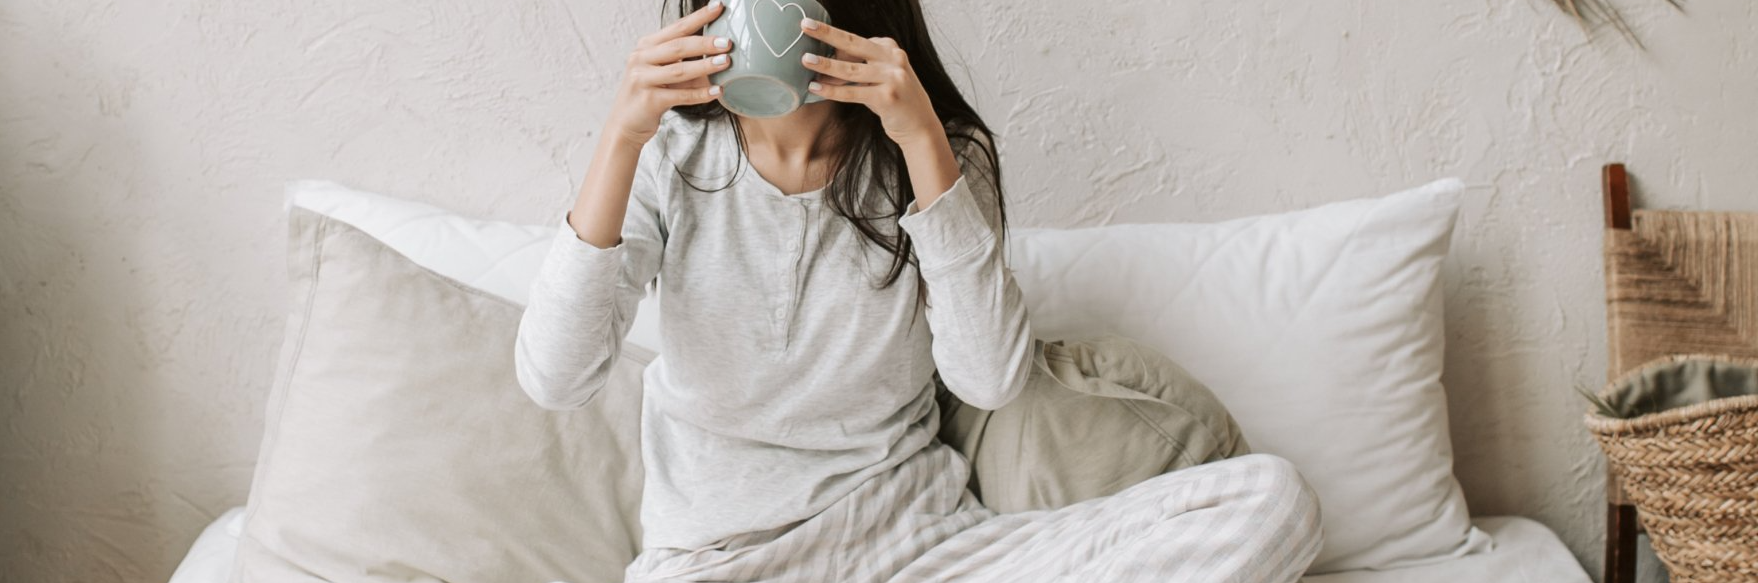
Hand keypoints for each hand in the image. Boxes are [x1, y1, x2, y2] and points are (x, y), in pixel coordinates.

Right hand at [605, 1, 733, 147]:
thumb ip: (684, 62)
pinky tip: (716, 91)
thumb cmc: (649, 94)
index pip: (677, 28)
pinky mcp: (649, 100)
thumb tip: (719, 55)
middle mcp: (641, 58)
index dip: (699, 17)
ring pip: (679, 70)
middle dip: (705, 43)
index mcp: (646, 46)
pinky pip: (680, 95)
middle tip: (727, 42)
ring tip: (726, 62)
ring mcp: (642, 79)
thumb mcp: (662, 72)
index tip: (719, 7)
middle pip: (678, 46)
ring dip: (705, 66)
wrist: (625, 124)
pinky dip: (700, 94)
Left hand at [798, 18, 943, 147]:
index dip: (833, 43)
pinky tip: (815, 88)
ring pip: (850, 70)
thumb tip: (825, 63)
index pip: (856, 41)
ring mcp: (893, 77)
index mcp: (890, 49)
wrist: (920, 126)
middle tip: (806, 25)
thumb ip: (859, 66)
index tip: (812, 36)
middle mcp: (894, 59)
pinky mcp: (888, 97)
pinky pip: (853, 92)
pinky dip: (832, 91)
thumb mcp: (880, 76)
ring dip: (825, 65)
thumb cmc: (894, 100)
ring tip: (805, 60)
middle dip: (827, 33)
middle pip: (853, 44)